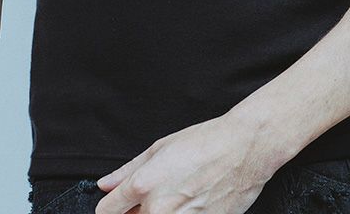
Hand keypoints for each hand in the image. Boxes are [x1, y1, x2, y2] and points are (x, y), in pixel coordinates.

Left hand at [93, 113, 275, 213]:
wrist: (244, 150)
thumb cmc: (206, 143)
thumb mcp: (161, 147)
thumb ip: (128, 170)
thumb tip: (106, 184)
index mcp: (144, 184)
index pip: (107, 211)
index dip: (112, 206)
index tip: (118, 204)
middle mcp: (158, 209)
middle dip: (138, 210)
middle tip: (158, 194)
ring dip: (160, 213)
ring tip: (178, 197)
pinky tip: (192, 203)